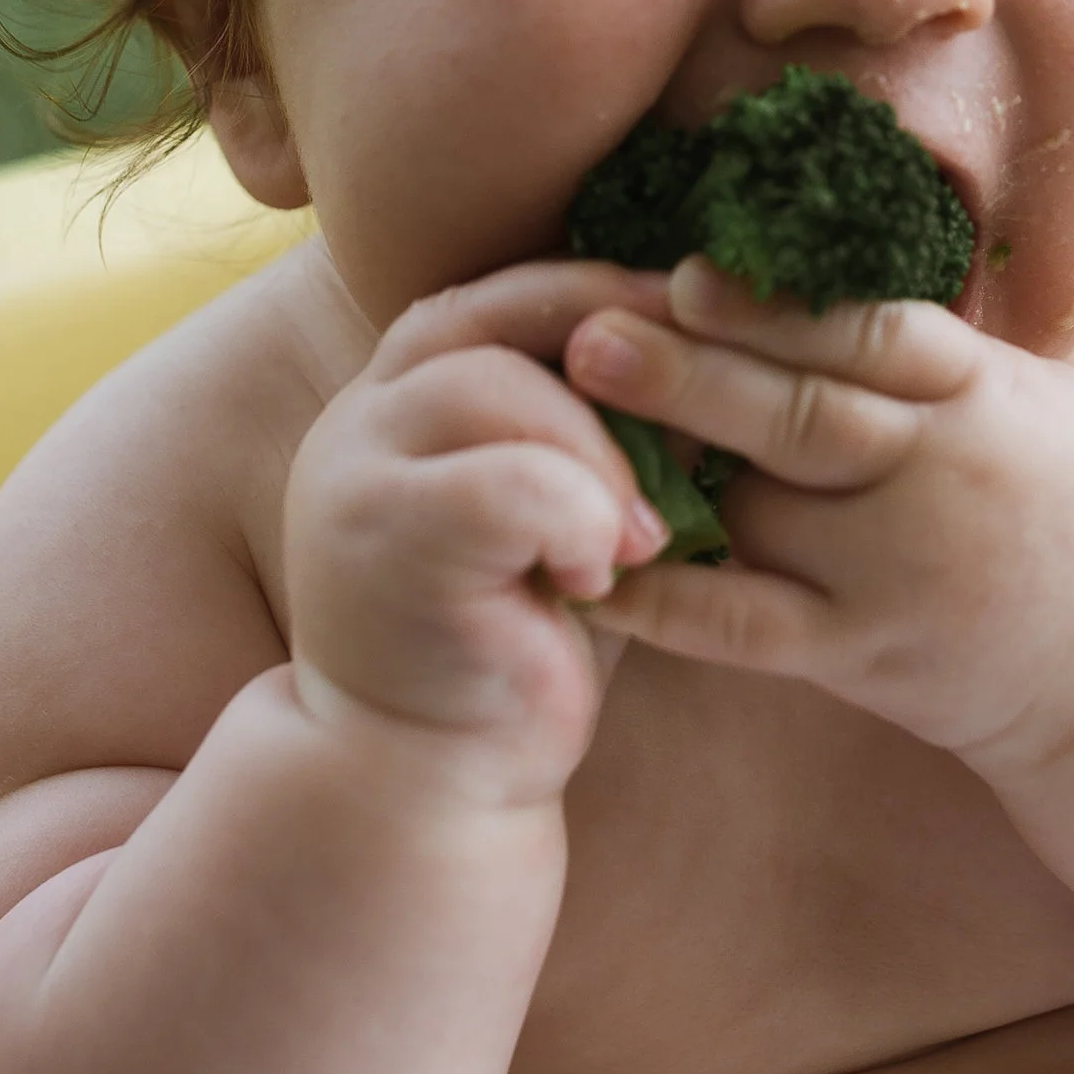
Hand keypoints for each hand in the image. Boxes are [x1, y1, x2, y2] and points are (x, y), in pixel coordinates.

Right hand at [282, 265, 672, 800]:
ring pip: (499, 386)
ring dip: (599, 455)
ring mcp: (356, 468)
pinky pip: (504, 484)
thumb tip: (716, 347)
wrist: (426, 783)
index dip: (617, 290)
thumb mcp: (569, 515)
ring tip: (646, 536)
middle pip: (506, 315)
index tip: (714, 315)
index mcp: (410, 390)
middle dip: (622, 349)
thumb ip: (606, 431)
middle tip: (708, 406)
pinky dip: (572, 519)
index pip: (516, 292)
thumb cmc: (517, 643)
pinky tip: (595, 577)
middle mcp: (367, 412)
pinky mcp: (377, 537)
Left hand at [565, 260, 1073, 778]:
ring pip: (766, 513)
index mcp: (983, 395)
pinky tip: (594, 572)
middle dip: (690, 376)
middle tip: (588, 338)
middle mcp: (941, 477)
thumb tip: (812, 253)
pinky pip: (749, 627)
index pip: (874, 335)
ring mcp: (899, 573)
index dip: (777, 308)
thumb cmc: (1066, 498)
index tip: (688, 273)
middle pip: (803, 417)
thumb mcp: (1033, 393)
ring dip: (663, 474)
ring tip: (562, 435)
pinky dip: (668, 604)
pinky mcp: (866, 652)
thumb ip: (931, 342)